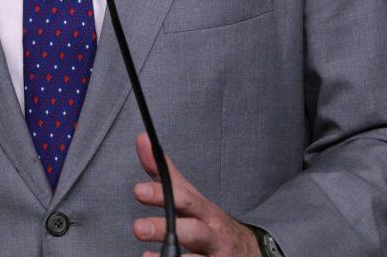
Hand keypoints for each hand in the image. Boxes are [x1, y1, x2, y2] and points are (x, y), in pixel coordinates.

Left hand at [132, 132, 260, 256]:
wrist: (248, 251)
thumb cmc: (209, 222)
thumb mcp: (190, 198)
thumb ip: (165, 174)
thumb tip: (143, 141)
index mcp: (204, 211)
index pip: (184, 199)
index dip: (162, 194)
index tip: (139, 191)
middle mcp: (212, 234)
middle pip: (192, 231)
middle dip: (165, 229)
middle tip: (138, 228)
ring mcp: (215, 256)